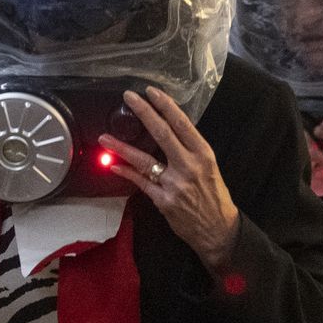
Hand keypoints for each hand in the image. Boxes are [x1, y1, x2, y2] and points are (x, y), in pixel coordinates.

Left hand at [99, 87, 240, 271]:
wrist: (218, 230)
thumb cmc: (214, 196)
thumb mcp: (209, 167)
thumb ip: (190, 150)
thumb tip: (169, 131)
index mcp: (203, 155)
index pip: (182, 124)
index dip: (165, 106)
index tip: (151, 92)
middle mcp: (189, 166)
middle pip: (162, 134)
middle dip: (143, 112)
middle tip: (129, 97)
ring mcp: (174, 184)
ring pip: (144, 160)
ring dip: (121, 147)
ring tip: (105, 137)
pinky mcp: (163, 200)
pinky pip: (141, 183)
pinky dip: (126, 172)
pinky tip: (114, 165)